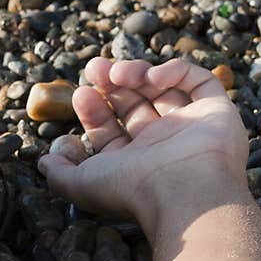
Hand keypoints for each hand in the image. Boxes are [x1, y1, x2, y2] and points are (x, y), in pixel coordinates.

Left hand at [37, 57, 249, 226]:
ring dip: (136, 73)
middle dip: (111, 83)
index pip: (109, 128)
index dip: (92, 109)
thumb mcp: (80, 184)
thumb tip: (43, 162)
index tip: (80, 93)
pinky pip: (199, 81)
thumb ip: (59, 173)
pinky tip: (153, 77)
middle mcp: (161, 144)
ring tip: (119, 73)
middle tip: (94, 67)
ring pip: (163, 89)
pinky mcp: (216, 111)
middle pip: (134, 103)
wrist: (182, 192)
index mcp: (132, 162)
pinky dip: (174, 71)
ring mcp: (189, 127)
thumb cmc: (130, 190)